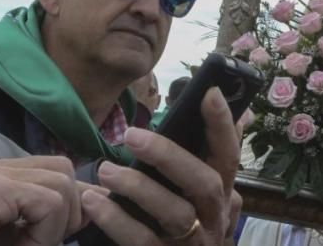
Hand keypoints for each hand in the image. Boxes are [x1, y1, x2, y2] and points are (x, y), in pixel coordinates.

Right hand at [0, 156, 81, 245]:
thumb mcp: (11, 236)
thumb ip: (40, 219)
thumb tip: (88, 209)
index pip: (55, 167)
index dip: (75, 198)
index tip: (72, 227)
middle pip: (63, 168)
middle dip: (71, 207)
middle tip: (47, 240)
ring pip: (61, 184)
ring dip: (57, 224)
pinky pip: (48, 202)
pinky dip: (46, 231)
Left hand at [82, 87, 241, 244]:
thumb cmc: (187, 228)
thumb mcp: (202, 196)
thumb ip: (207, 156)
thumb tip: (229, 109)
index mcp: (222, 193)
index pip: (229, 154)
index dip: (222, 124)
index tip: (209, 92)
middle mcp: (214, 217)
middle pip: (204, 183)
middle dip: (169, 156)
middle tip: (132, 136)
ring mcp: (194, 243)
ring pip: (174, 214)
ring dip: (137, 187)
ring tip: (105, 170)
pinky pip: (142, 241)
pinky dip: (116, 220)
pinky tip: (93, 201)